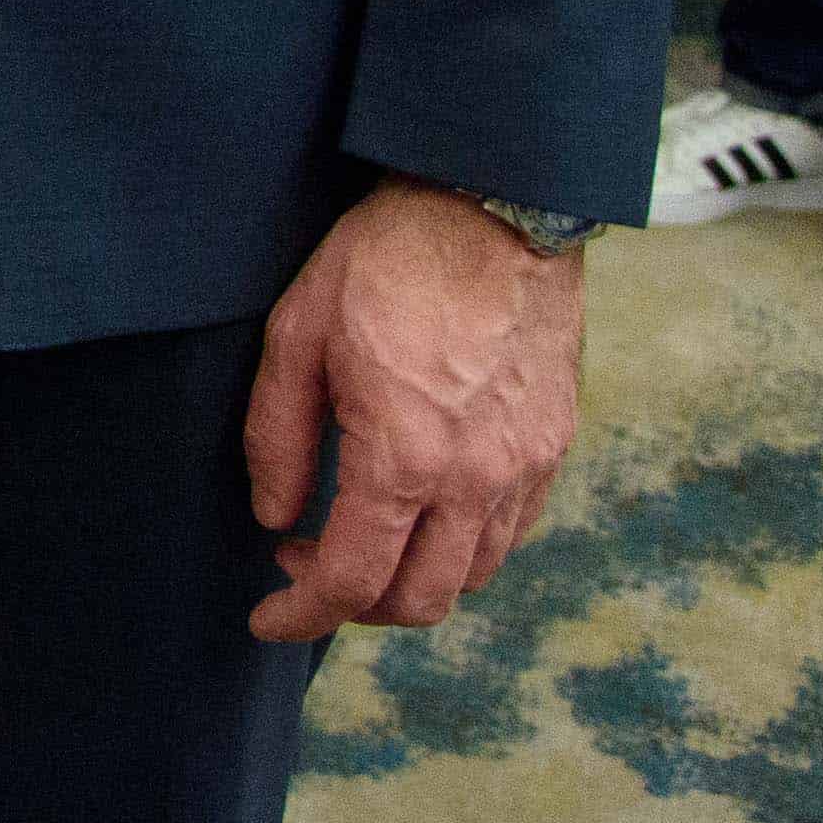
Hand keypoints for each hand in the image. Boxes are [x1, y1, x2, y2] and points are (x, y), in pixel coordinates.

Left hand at [243, 179, 581, 642]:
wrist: (493, 204)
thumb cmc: (384, 259)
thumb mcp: (297, 334)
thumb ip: (278, 436)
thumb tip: (273, 514)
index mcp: (404, 459)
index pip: (350, 580)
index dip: (301, 613)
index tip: (266, 618)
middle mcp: (475, 481)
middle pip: (419, 600)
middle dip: (355, 607)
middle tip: (304, 566)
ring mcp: (526, 467)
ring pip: (471, 575)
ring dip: (411, 580)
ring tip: (361, 536)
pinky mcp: (556, 444)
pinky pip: (512, 532)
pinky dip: (462, 547)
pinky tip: (423, 508)